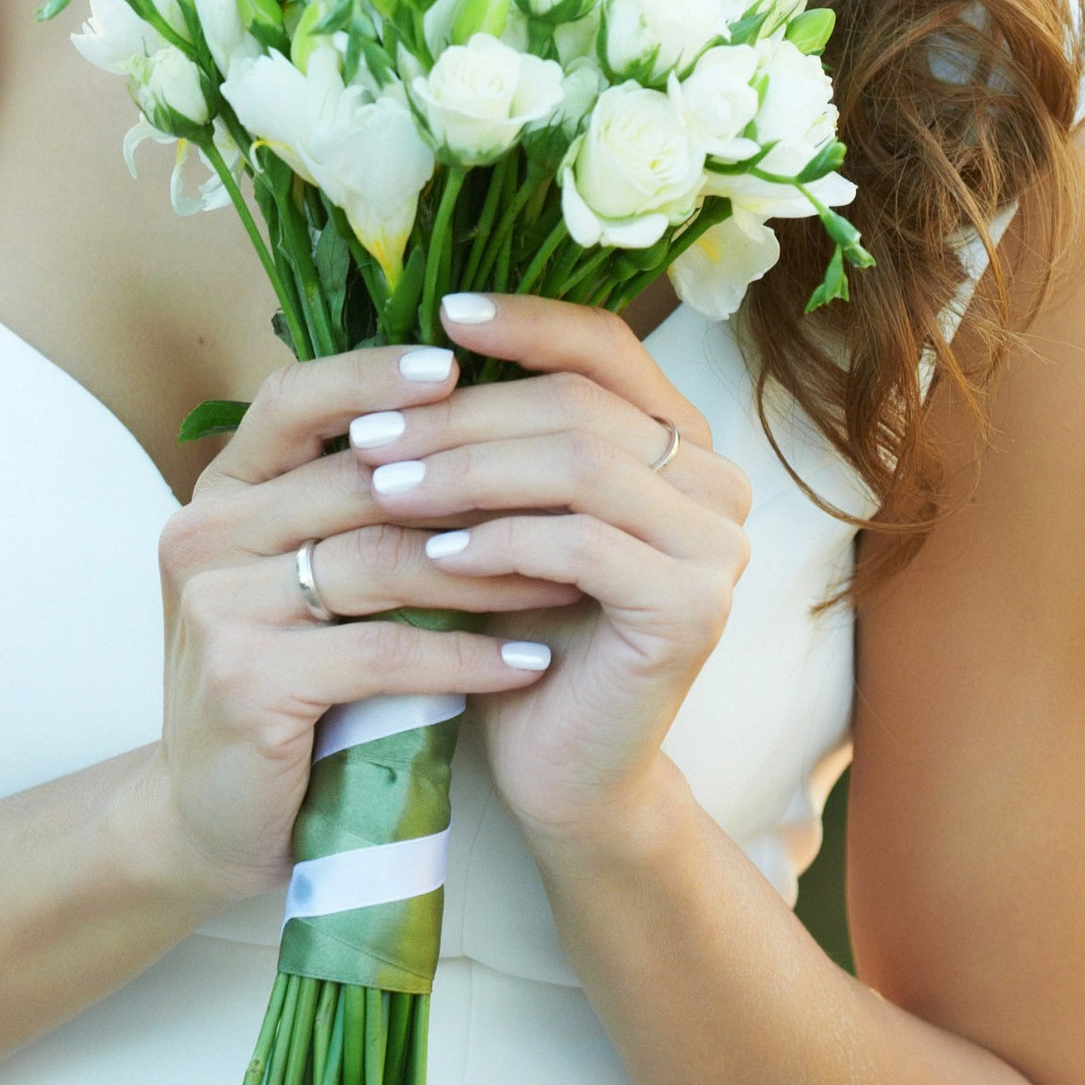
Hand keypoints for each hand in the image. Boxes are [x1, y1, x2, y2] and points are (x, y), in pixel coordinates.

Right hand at [135, 339, 562, 909]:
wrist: (206, 819)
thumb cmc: (277, 685)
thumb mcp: (297, 578)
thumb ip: (345, 506)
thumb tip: (464, 419)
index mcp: (218, 492)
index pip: (293, 400)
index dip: (373, 376)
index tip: (460, 367)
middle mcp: (204, 533)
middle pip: (357, 480)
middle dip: (473, 483)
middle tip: (569, 486)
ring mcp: (219, 607)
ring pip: (380, 561)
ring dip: (490, 568)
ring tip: (571, 574)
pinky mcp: (248, 682)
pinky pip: (382, 652)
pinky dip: (467, 657)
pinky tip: (528, 663)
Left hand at [298, 293, 749, 851]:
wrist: (560, 770)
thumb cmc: (517, 630)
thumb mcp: (499, 512)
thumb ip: (490, 433)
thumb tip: (406, 339)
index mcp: (678, 439)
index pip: (606, 343)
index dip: (524, 321)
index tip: (437, 314)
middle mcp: (716, 481)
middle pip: (579, 403)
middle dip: (461, 413)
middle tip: (367, 433)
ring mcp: (717, 547)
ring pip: (579, 465)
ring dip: (467, 472)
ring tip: (383, 488)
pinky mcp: (694, 610)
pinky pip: (583, 545)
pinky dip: (498, 544)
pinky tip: (432, 559)